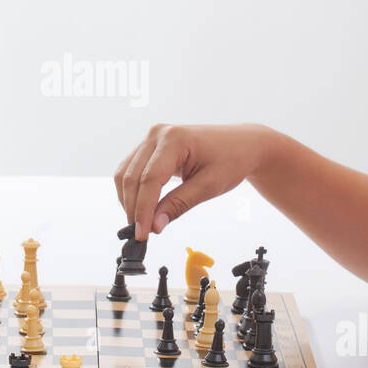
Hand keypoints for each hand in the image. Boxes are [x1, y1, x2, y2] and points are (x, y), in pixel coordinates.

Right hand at [114, 124, 273, 240]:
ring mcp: (152, 138)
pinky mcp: (150, 146)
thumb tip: (154, 225)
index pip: (149, 179)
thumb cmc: (231, 159)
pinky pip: (131, 170)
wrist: (242, 144)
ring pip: (126, 174)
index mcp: (174, 139)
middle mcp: (158, 134)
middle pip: (132, 177)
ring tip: (141, 224)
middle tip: (141, 234)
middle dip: (133, 208)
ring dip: (129, 201)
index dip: (143, 210)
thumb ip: (179, 204)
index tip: (141, 234)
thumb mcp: (209, 186)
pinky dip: (133, 191)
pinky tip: (141, 208)